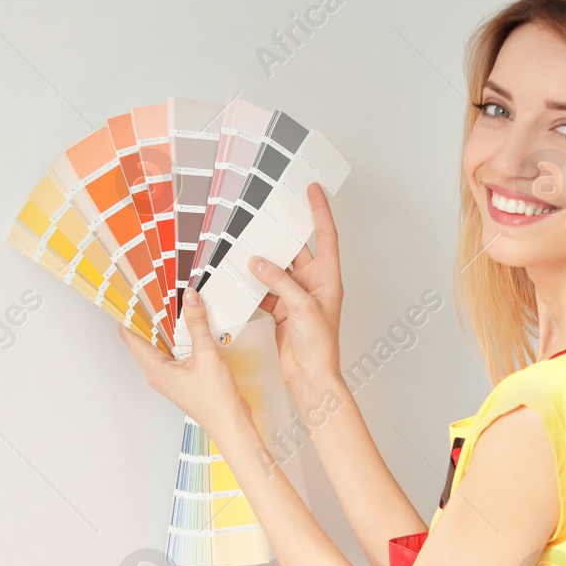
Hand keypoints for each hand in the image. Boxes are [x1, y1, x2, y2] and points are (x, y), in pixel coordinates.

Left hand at [117, 287, 253, 441]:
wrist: (230, 423)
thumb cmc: (215, 398)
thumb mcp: (207, 354)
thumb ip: (197, 324)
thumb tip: (190, 298)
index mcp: (155, 368)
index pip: (130, 336)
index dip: (130, 315)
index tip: (134, 295)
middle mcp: (157, 372)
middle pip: (146, 338)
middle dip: (153, 316)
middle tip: (160, 293)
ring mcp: (170, 376)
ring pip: (163, 344)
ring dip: (170, 327)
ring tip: (178, 304)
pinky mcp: (182, 378)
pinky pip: (176, 352)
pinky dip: (182, 338)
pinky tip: (194, 327)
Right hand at [250, 182, 342, 389]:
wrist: (310, 376)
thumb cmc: (319, 346)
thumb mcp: (301, 307)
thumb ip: (280, 281)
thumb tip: (258, 262)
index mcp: (328, 278)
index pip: (325, 235)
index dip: (319, 211)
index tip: (312, 189)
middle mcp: (313, 284)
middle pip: (295, 251)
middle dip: (280, 235)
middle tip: (264, 215)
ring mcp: (295, 297)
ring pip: (275, 271)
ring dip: (260, 263)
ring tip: (243, 246)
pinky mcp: (281, 310)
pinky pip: (263, 291)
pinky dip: (251, 286)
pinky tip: (238, 279)